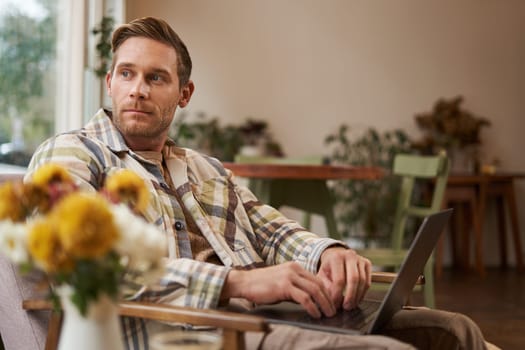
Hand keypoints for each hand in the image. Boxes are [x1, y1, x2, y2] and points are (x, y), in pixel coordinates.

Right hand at [221, 262, 335, 317]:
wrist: (245, 282)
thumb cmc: (262, 285)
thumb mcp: (282, 282)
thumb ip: (296, 287)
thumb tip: (311, 300)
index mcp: (295, 267)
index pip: (316, 279)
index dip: (326, 292)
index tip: (331, 303)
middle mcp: (294, 269)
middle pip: (318, 284)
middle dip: (328, 299)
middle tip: (333, 310)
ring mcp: (289, 276)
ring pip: (314, 290)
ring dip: (324, 304)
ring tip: (328, 314)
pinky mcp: (284, 286)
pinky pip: (304, 298)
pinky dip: (312, 307)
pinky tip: (315, 314)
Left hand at [317, 247, 370, 309]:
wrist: (336, 255)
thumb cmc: (328, 268)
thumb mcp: (322, 275)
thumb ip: (326, 286)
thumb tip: (332, 300)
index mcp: (336, 257)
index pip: (339, 279)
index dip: (338, 294)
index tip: (335, 304)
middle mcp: (349, 255)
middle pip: (354, 279)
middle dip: (350, 296)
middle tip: (346, 307)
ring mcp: (360, 259)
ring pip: (362, 281)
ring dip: (357, 296)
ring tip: (351, 305)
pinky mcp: (367, 263)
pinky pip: (367, 281)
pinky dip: (363, 293)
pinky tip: (357, 299)